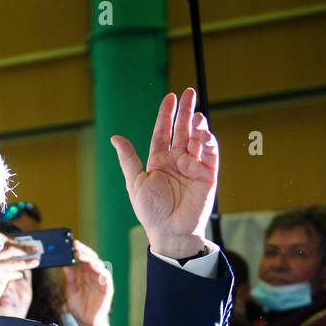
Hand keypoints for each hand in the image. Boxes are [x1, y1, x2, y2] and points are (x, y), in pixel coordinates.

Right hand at [0, 234, 40, 311]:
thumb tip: (19, 248)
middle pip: (10, 248)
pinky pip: (14, 273)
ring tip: (36, 261)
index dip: (11, 240)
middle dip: (24, 249)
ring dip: (27, 262)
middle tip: (35, 249)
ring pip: (15, 262)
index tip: (19, 241)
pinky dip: (18, 274)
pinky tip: (19, 275)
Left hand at [62, 240, 113, 325]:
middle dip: (83, 251)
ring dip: (89, 258)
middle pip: (90, 258)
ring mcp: (101, 281)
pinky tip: (93, 265)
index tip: (70, 244)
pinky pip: (105, 276)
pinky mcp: (107, 288)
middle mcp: (94, 275)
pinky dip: (100, 269)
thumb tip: (65, 264)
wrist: (87, 323)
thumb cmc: (79, 308)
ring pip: (98, 264)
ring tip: (80, 253)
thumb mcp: (70, 291)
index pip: (82, 259)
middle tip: (75, 245)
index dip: (77, 251)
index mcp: (85, 275)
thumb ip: (69, 278)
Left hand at [110, 88, 217, 259]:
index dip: (166, 115)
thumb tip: (115, 137)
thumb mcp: (135, 182)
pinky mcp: (208, 174)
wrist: (171, 232)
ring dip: (198, 126)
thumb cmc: (150, 211)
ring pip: (198, 138)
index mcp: (159, 161)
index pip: (163, 132)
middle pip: (183, 130)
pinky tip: (203, 134)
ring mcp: (193, 166)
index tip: (171, 97)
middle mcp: (177, 161)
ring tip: (197, 118)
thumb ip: (129, 159)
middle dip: (187, 111)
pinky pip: (211, 153)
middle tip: (190, 92)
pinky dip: (209, 141)